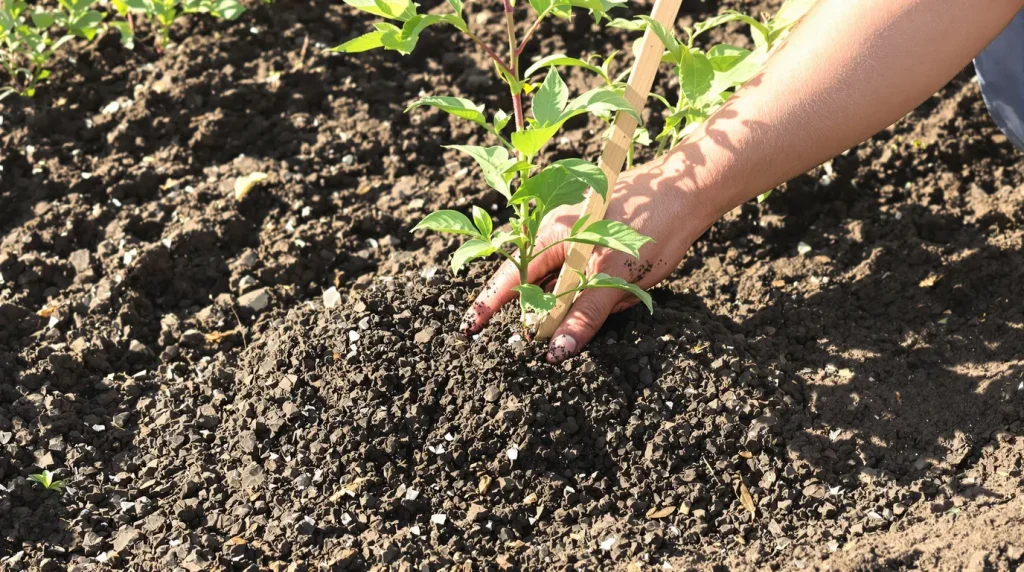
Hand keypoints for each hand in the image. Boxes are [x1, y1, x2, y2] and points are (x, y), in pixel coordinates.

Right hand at [461, 151, 721, 362]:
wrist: (691, 190)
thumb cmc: (649, 223)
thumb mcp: (615, 278)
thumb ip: (583, 316)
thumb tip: (556, 350)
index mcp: (550, 235)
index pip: (510, 277)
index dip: (489, 304)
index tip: (468, 328)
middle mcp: (558, 235)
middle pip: (544, 288)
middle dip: (568, 307)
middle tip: (602, 301)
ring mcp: (580, 240)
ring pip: (575, 289)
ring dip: (598, 300)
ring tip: (630, 283)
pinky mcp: (601, 246)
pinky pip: (595, 282)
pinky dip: (611, 292)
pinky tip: (635, 283)